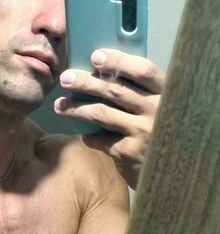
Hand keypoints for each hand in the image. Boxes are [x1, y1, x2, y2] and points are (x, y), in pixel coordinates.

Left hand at [54, 49, 164, 188]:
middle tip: (66, 79)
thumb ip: (144, 95)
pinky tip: (82, 133)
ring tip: (60, 105)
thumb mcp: (163, 111)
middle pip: (115, 90)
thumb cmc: (163, 137)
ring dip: (76, 108)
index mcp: (167, 95)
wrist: (173, 176)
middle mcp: (156, 111)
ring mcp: (142, 132)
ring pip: (101, 113)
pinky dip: (88, 136)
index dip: (119, 61)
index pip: (143, 70)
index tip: (96, 57)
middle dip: (86, 83)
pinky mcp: (128, 153)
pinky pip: (100, 139)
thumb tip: (107, 76)